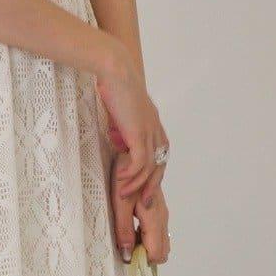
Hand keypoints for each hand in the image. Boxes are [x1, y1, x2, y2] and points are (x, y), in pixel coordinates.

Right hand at [94, 44, 168, 199]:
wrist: (115, 71)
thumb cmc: (115, 86)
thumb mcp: (120, 114)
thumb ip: (123, 130)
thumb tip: (119, 143)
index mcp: (153, 126)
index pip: (160, 156)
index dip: (154, 175)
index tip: (145, 189)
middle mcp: (156, 130)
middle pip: (161, 165)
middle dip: (153, 187)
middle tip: (145, 205)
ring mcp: (150, 132)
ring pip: (150, 167)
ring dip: (137, 184)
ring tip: (125, 195)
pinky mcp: (140, 133)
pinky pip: (140, 161)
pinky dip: (132, 174)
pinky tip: (122, 180)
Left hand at [110, 150, 170, 263]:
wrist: (132, 153)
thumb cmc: (124, 176)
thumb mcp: (119, 204)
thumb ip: (124, 230)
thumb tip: (127, 255)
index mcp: (155, 218)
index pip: (158, 253)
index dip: (142, 260)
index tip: (126, 256)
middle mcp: (163, 217)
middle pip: (162, 250)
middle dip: (144, 255)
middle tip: (125, 247)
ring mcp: (162, 212)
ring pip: (160, 241)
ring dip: (144, 246)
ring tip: (126, 236)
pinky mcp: (158, 209)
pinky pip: (156, 232)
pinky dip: (144, 237)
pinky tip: (130, 228)